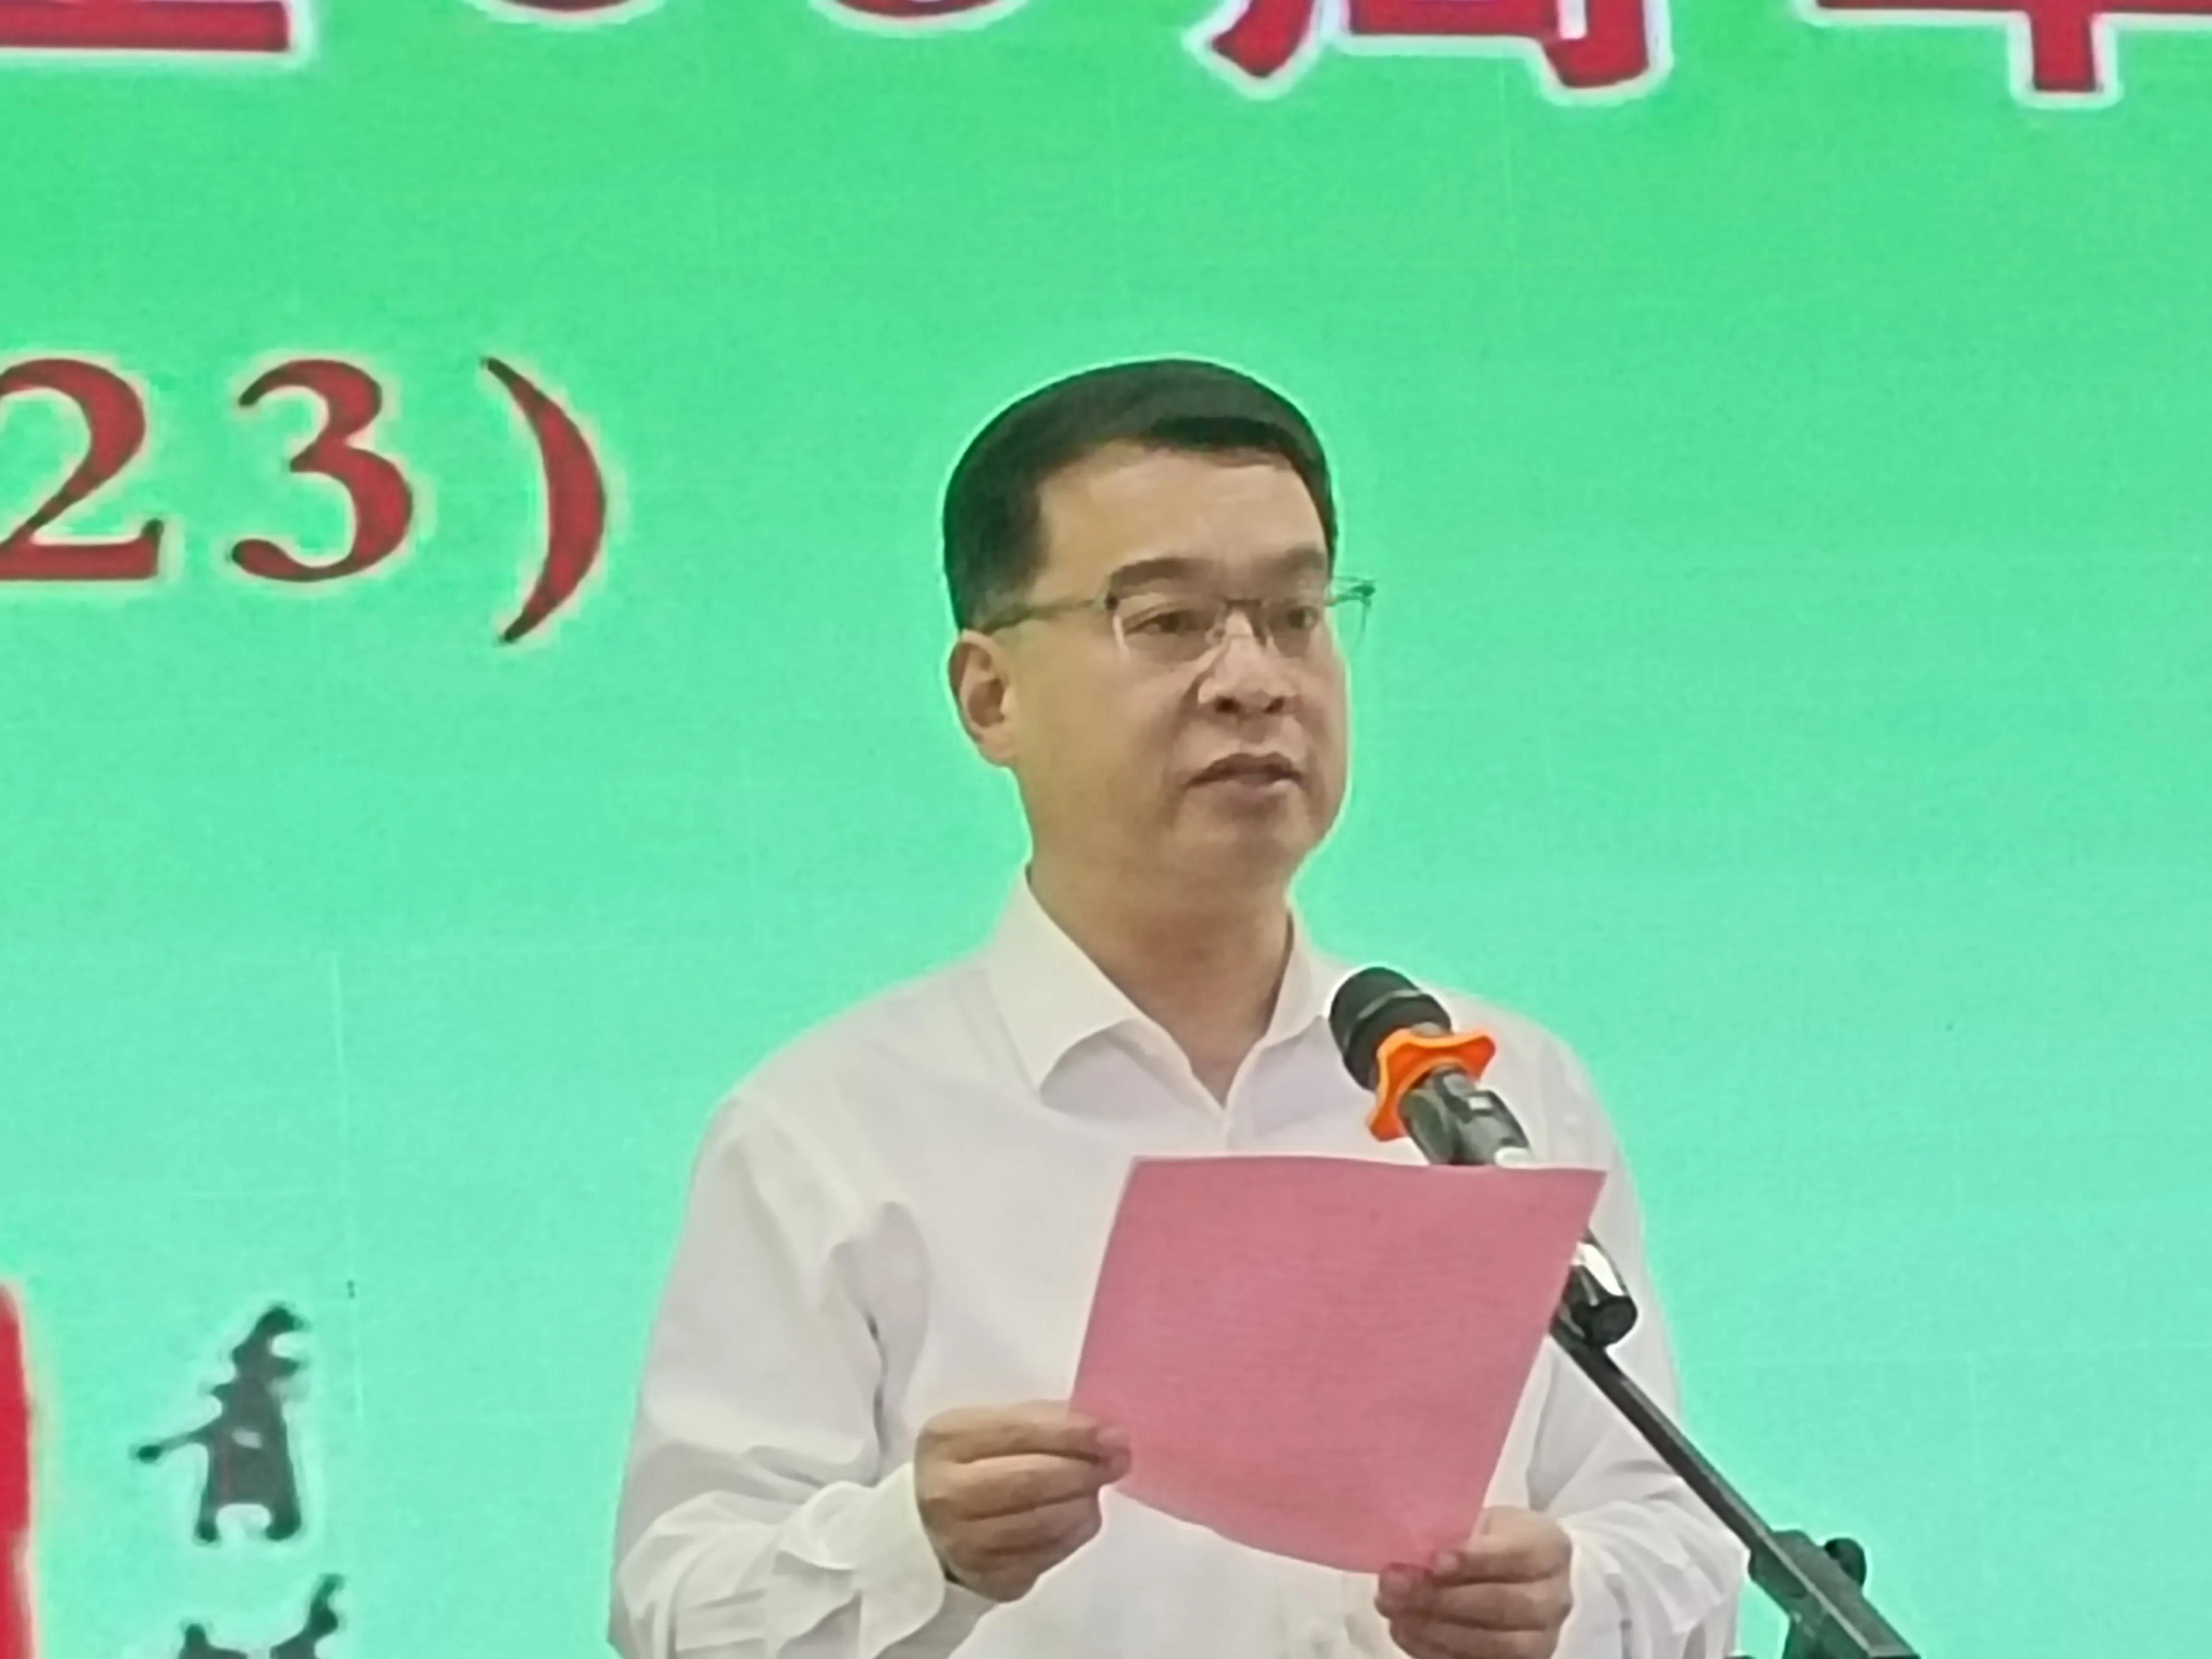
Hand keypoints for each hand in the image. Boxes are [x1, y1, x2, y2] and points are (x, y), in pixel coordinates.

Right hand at [913, 1401, 1130, 1602]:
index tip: (1113, 1434)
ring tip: (1093, 1490)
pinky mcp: (991, 1581)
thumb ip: (1040, 1422)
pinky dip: (1073, 1534)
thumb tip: (1103, 1432)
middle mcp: (947, 1494)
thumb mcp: (989, 1427)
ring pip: (1047, 1523)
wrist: (928, 1529)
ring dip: (1084, 1504)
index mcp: (947, 1440)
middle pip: (1035, 1480)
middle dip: (1085, 1469)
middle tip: (1117, 1461)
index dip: (1072, 1433)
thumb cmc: (970, 1465)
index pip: (1020, 1431)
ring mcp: (966, 1544)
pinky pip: (1049, 1555)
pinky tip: (1076, 1517)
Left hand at [1375, 1507, 1573, 1658]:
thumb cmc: (1495, 1540)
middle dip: (1444, 1599)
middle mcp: (1555, 1599)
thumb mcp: (1484, 1522)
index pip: (1518, 1556)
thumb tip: (1415, 1554)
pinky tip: (1405, 1632)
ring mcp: (1541, 1639)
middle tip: (1397, 1586)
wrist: (1520, 1575)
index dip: (1476, 1561)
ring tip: (1395, 1611)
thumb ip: (1459, 1534)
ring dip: (1436, 1630)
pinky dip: (1435, 1651)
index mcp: (1551, 1550)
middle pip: (1504, 1605)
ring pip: (1494, 1645)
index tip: (1434, 1560)